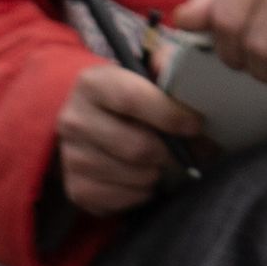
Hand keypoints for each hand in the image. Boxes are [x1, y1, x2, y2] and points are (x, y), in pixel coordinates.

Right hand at [52, 56, 206, 220]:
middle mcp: (74, 119)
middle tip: (183, 150)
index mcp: (92, 83)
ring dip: (157, 173)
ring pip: (134, 176)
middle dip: (169, 152)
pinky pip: (123, 199)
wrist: (90, 124)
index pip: (132, 99)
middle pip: (136, 147)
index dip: (169, 114)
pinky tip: (142, 177)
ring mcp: (71, 157)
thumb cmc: (128, 99)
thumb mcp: (144, 74)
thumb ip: (165, 66)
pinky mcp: (76, 189)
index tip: (195, 124)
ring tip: (160, 161)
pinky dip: (142, 192)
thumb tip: (173, 66)